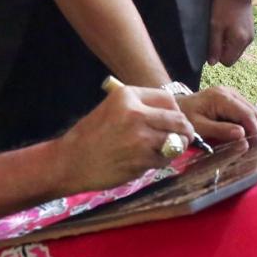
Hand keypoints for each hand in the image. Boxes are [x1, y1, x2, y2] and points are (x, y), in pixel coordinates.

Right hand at [54, 84, 195, 193]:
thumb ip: (139, 107)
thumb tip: (170, 115)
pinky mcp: (141, 159)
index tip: (175, 121)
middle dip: (185, 131)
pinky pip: (165, 159)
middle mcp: (136, 113)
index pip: (168, 100)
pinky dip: (162, 161)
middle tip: (184, 138)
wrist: (71, 160)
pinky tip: (147, 160)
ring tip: (165, 150)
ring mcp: (140, 137)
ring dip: (175, 148)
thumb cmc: (90, 135)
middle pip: (178, 120)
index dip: (176, 112)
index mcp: (128, 96)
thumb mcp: (111, 108)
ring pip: (175, 141)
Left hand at [179, 86, 256, 143]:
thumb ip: (220, 130)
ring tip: (255, 147)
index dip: (256, 132)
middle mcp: (230, 92)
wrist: (177, 106)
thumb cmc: (185, 117)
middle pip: (254, 112)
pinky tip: (248, 138)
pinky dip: (250, 124)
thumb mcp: (199, 127)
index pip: (247, 114)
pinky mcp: (233, 98)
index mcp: (221, 97)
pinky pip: (247, 111)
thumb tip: (243, 134)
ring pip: (253, 111)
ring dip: (256, 128)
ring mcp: (232, 93)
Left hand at [208, 0, 254, 65]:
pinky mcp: (249, 29)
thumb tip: (212, 63)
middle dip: (222, 50)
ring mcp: (250, 35)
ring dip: (226, 43)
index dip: (217, 55)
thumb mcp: (215, 26)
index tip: (212, 42)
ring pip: (235, 49)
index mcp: (240, 41)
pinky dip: (231, 37)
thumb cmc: (223, 6)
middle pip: (232, 57)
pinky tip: (227, 25)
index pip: (227, 62)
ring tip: (221, 28)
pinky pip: (238, 41)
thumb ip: (214, 46)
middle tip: (216, 34)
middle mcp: (248, 41)